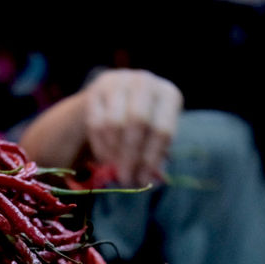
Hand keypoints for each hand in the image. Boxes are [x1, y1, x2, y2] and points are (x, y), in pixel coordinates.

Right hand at [82, 69, 182, 187]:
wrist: (117, 98)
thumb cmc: (144, 123)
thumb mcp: (155, 135)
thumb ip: (154, 156)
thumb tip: (148, 180)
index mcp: (168, 95)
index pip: (162, 130)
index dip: (152, 158)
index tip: (143, 180)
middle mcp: (146, 82)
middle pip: (137, 122)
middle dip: (130, 156)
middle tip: (125, 178)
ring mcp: (120, 82)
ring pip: (114, 123)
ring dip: (114, 152)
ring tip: (116, 168)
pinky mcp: (97, 89)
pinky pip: (96, 123)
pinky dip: (100, 146)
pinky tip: (105, 158)